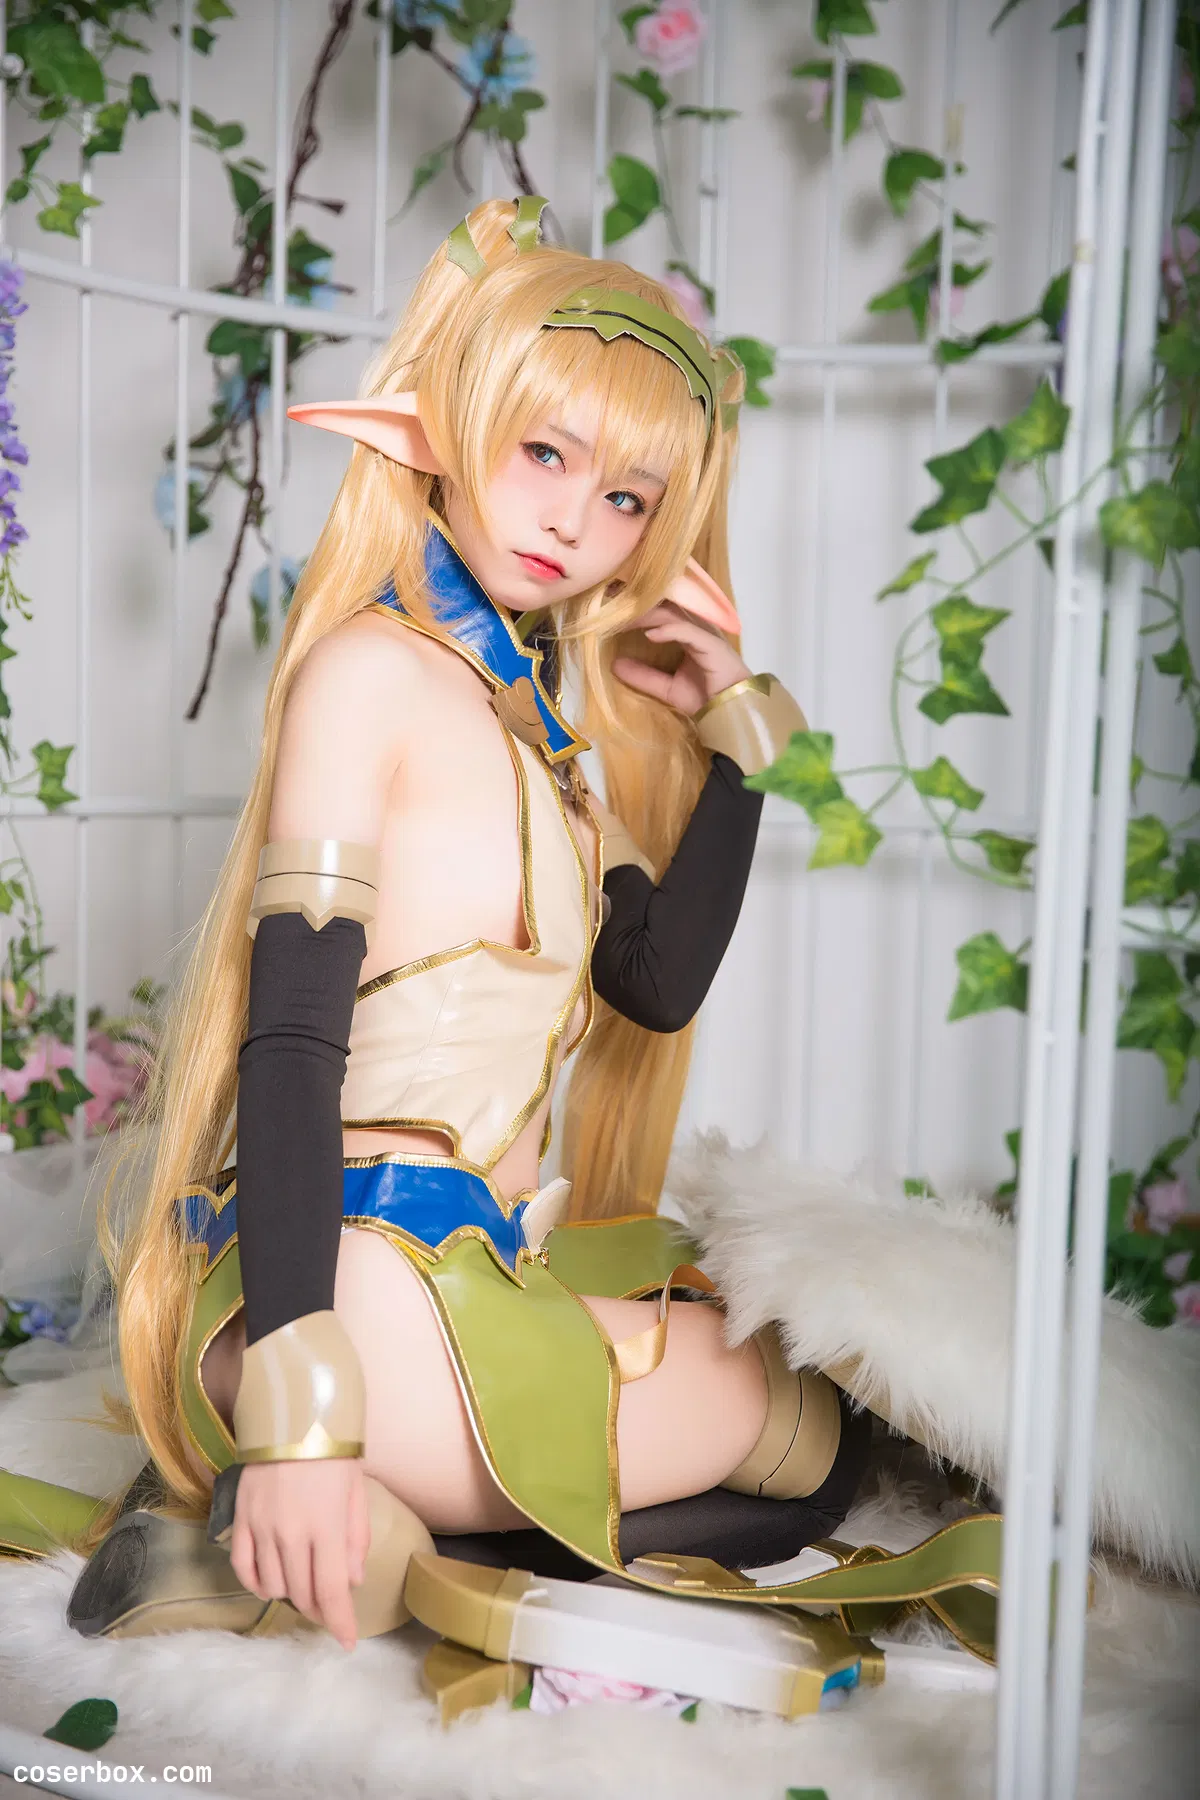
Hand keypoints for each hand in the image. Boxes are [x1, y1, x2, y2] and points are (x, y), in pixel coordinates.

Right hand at [229, 1457, 370, 1651]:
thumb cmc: (332, 1451)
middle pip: (301, 1593)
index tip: (347, 1643)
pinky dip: (256, 1583)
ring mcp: (261, 1529)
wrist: (290, 1415)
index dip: (340, 1622)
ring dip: (290, 1595)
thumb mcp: (355, 1491)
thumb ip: (355, 1539)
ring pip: (272, 1586)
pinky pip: (243, 1568)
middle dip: (318, 1609)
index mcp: (326, 1527)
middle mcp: (291, 1534)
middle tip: (328, 1608)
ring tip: (302, 1586)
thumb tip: (353, 1581)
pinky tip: (270, 1582)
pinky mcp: (240, 1520)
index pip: (332, 1591)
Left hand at [613, 574, 751, 718]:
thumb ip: (643, 676)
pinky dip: (668, 631)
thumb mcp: (666, 688)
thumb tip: (614, 665)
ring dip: (647, 616)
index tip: (612, 611)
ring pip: (673, 616)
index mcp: (686, 634)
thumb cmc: (705, 697)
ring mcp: (705, 634)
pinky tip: (650, 635)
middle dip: (638, 606)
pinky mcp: (712, 644)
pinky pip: (687, 631)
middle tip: (612, 607)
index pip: (659, 613)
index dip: (637, 610)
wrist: (730, 711)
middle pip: (664, 609)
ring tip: (624, 620)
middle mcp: (695, 629)